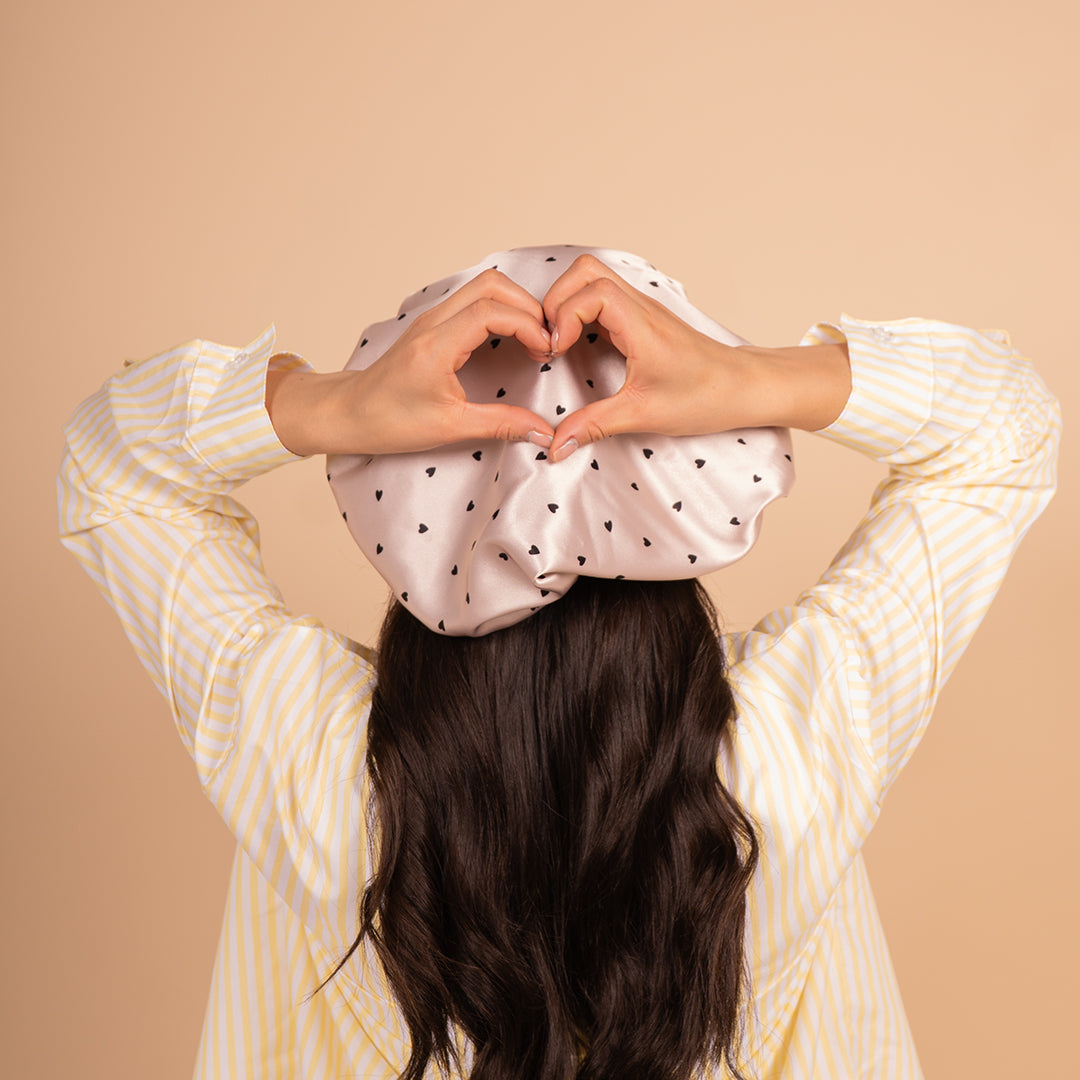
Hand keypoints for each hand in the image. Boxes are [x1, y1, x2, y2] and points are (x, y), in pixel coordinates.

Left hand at [266, 269, 555, 456]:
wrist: (348, 413)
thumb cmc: (388, 420)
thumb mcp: (450, 428)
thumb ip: (501, 425)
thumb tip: (542, 431)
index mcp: (436, 345)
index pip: (492, 311)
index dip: (528, 324)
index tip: (546, 350)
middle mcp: (433, 322)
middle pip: (492, 285)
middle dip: (528, 307)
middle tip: (546, 341)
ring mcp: (432, 318)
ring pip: (483, 286)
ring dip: (515, 305)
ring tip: (532, 338)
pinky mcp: (432, 324)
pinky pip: (473, 299)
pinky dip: (499, 309)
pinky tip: (510, 337)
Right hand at [541, 254, 766, 461]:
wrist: (742, 388)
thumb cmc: (705, 396)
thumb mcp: (643, 415)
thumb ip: (594, 426)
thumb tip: (556, 445)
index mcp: (642, 325)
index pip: (591, 290)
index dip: (563, 315)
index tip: (556, 349)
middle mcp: (641, 308)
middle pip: (586, 270)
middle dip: (556, 300)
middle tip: (550, 340)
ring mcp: (642, 310)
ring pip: (593, 278)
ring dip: (568, 303)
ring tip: (560, 341)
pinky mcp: (642, 319)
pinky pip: (603, 297)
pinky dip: (581, 311)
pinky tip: (579, 343)